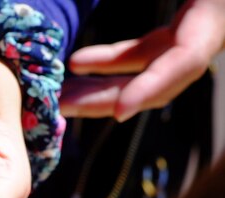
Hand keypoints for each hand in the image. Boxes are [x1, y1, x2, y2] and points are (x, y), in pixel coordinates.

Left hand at [61, 0, 224, 120]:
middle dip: (108, 97)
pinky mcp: (182, 27)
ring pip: (146, 72)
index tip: (119, 111)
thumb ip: (154, 24)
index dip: (153, 87)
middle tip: (64, 107)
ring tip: (61, 95)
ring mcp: (195, 31)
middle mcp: (208, 28)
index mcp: (213, 13)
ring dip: (102, 85)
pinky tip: (78, 64)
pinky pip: (143, 53)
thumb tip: (115, 14)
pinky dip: (111, 62)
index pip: (187, 60)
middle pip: (158, 80)